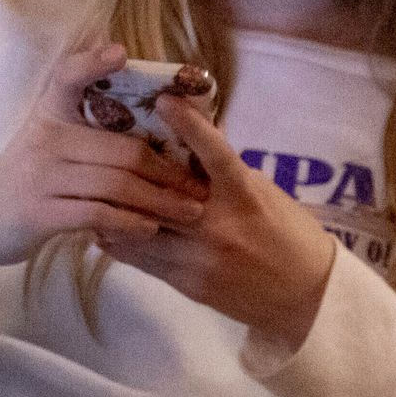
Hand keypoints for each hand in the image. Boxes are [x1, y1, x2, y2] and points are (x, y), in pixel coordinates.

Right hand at [0, 40, 210, 278]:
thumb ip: (87, 130)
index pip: (67, 77)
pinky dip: (129, 222)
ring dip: (159, 202)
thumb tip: (147, 120)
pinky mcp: (38, 213)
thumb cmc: (25, 180)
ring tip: (189, 213)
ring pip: (116, 184)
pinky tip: (149, 228)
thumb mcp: (46, 143)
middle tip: (199, 188)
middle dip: (168, 172)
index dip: (92, 62)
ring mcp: (41, 176)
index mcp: (49, 114)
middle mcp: (45, 139)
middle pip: (122, 149)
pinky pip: (96, 214)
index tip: (121, 52)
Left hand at [104, 93, 337, 349]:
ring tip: (90, 190)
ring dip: (114, 209)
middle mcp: (219, 225)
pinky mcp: (188, 284)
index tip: (165, 100)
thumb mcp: (264, 195)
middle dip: (129, 172)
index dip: (190, 125)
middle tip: (100, 147)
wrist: (305, 297)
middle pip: (161, 194)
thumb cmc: (288, 236)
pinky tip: (103, 228)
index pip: (216, 153)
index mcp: (245, 197)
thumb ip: (227, 172)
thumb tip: (193, 138)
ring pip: (142, 229)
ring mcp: (200, 258)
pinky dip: (121, 242)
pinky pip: (144, 260)